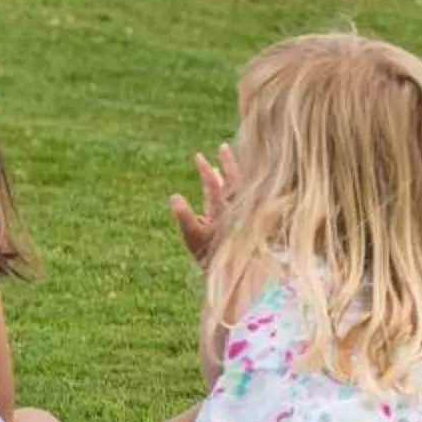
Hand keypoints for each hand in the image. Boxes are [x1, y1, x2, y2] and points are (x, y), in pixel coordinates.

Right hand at [168, 143, 235, 264]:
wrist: (237, 274)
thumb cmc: (211, 258)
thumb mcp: (193, 239)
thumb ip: (184, 217)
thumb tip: (174, 196)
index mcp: (221, 212)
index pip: (214, 186)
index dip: (205, 171)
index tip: (199, 157)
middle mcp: (235, 211)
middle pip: (234, 181)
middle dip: (228, 163)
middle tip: (223, 147)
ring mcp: (243, 216)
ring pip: (242, 189)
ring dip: (235, 174)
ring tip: (224, 166)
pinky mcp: (247, 222)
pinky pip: (247, 199)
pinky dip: (242, 189)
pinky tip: (237, 188)